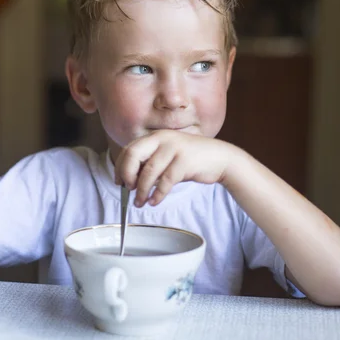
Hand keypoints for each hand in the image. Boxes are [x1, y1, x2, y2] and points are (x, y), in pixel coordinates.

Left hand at [114, 130, 234, 206]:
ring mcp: (174, 148)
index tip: (119, 182)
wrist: (220, 158)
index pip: (129, 149)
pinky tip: (154, 202)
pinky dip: (157, 194)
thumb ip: (150, 164)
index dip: (120, 167)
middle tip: (128, 189)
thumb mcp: (168, 156)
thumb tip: (131, 181)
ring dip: (141, 190)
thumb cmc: (191, 159)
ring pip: (148, 171)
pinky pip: (165, 181)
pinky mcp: (185, 161)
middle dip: (127, 175)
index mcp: (156, 136)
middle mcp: (163, 138)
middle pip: (133, 155)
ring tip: (140, 202)